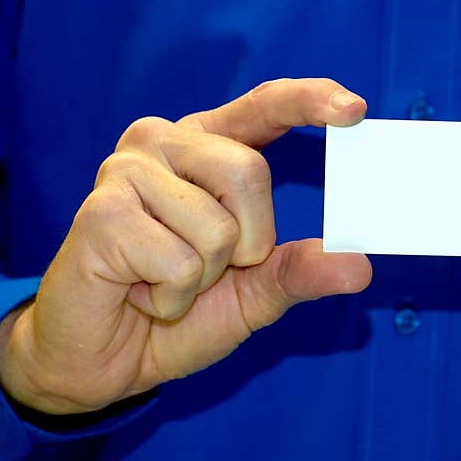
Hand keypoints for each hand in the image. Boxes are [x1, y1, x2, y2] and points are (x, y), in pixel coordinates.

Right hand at [0, 79, 371, 414]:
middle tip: (205, 270)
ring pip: (219, 227)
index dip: (308, 101)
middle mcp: (163, 143)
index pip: (263, 106)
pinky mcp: (101, 212)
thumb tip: (360, 266)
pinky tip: (140, 293)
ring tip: (164, 282)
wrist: (105, 359)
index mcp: (207, 149)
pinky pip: (181, 263)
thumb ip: (301, 272)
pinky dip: (173, 298)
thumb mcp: (255, 294)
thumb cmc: (179, 314)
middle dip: (247, 244)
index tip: (355, 109)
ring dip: (205, 278)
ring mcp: (126, 172)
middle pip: (249, 172)